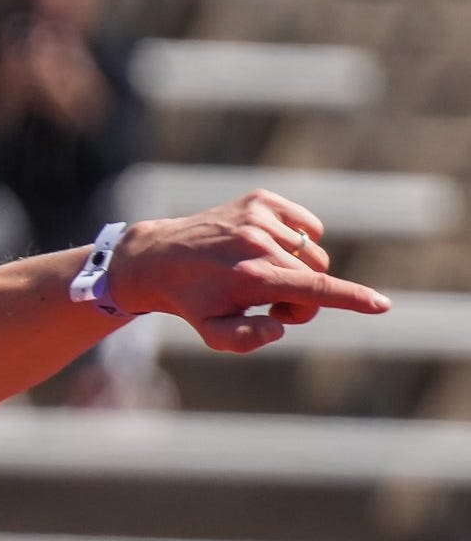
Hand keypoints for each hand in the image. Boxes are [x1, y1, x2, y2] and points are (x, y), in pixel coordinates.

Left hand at [113, 190, 390, 351]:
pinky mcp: (260, 200)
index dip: (351, 298)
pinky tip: (263, 248)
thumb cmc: (191, 300)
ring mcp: (260, 217)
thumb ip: (243, 340)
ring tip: (259, 275)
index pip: (313, 289)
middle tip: (268, 304)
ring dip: (296, 269)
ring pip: (312, 252)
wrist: (158, 258)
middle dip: (302, 296)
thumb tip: (279, 328)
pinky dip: (297, 239)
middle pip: (316, 275)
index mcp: (252, 277)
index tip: (381, 305)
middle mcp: (258, 243)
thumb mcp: (210, 331)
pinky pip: (307, 224)